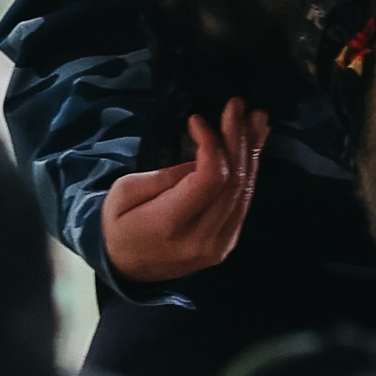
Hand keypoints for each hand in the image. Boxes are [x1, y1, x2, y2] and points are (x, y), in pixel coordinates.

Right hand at [100, 99, 268, 285]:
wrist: (125, 269)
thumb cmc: (119, 225)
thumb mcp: (125, 193)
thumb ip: (166, 176)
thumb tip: (204, 157)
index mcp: (170, 225)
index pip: (210, 179)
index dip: (212, 144)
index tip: (197, 120)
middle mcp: (202, 239)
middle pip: (233, 183)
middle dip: (237, 139)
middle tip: (238, 106)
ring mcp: (219, 245)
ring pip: (245, 191)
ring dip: (251, 151)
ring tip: (256, 119)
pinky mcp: (227, 243)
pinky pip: (244, 202)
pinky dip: (250, 171)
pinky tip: (253, 146)